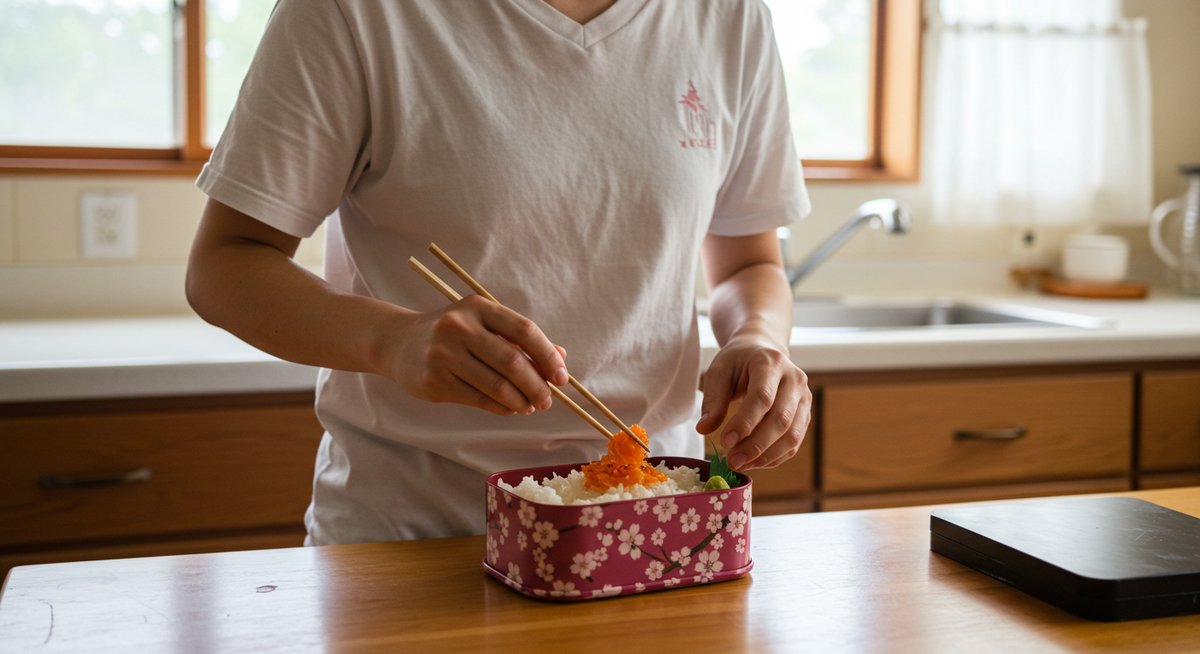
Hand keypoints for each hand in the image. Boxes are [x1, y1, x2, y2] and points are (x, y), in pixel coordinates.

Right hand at [377, 294, 568, 415]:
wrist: (398, 342)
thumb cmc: (451, 333)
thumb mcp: (483, 324)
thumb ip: (520, 338)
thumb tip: (561, 357)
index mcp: (478, 308)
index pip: (524, 330)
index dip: (547, 355)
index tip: (562, 377)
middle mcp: (459, 327)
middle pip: (512, 361)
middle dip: (537, 385)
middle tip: (548, 400)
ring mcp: (444, 355)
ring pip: (496, 385)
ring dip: (521, 401)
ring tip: (531, 406)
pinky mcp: (434, 381)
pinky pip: (478, 399)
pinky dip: (501, 407)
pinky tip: (510, 408)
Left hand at [695, 334, 810, 470]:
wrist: (762, 351)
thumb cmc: (738, 362)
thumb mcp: (719, 372)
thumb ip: (713, 400)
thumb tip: (704, 429)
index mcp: (771, 363)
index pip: (763, 397)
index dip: (745, 422)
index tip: (726, 442)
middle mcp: (794, 379)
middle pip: (781, 419)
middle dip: (756, 445)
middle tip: (732, 461)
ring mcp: (804, 398)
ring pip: (792, 435)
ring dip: (766, 455)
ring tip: (740, 464)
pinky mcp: (805, 414)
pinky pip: (794, 443)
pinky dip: (774, 457)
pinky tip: (753, 462)